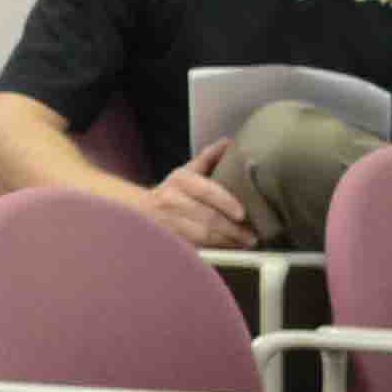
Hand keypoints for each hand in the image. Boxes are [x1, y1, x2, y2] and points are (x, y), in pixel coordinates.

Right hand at [140, 141, 254, 249]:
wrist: (138, 211)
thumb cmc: (172, 192)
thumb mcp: (187, 173)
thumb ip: (208, 159)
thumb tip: (230, 142)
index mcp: (180, 180)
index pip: (206, 190)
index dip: (225, 202)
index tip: (242, 214)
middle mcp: (171, 200)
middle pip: (207, 217)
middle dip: (232, 229)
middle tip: (252, 236)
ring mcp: (167, 222)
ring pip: (203, 236)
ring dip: (227, 241)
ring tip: (244, 243)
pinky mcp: (168, 240)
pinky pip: (196, 247)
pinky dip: (215, 249)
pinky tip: (228, 249)